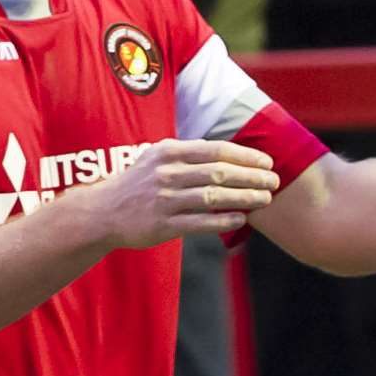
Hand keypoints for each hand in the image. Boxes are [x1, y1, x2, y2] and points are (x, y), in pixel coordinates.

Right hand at [83, 139, 280, 249]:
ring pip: (213, 197)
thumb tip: (230, 152)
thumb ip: (189, 154)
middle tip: (275, 181)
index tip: (267, 162)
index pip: (215, 150)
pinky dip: (223, 220)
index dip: (245, 156)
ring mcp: (164, 200)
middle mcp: (166, 173)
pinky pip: (200, 222)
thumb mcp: (157, 158)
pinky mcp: (162, 225)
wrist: (101, 212)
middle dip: (252, 176)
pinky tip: (241, 218)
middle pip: (219, 172)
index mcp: (168, 152)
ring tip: (265, 199)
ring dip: (244, 197)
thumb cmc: (138, 183)